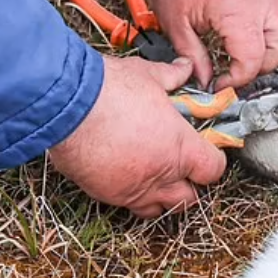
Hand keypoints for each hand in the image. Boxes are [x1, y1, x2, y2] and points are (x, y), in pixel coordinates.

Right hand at [49, 55, 226, 218]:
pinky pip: (126, 205)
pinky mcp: (105, 194)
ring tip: (156, 174)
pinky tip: (126, 173)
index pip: (213, 170)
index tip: (207, 150)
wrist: (63, 104)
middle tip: (183, 165)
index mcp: (180, 149)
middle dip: (190, 184)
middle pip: (189, 198)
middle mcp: (160, 175)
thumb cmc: (108, 90)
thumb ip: (172, 76)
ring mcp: (132, 190)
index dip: (213, 160)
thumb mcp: (148, 76)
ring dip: (163, 196)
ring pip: (159, 209)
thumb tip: (184, 68)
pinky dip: (132, 195)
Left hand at [143, 0, 277, 90]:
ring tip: (245, 55)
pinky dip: (270, 32)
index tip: (220, 84)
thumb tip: (206, 83)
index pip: (253, 60)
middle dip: (262, 66)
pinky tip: (247, 35)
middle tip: (236, 70)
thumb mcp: (176, 24)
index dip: (237, 79)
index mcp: (238, 10)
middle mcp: (263, 0)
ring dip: (272, 50)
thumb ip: (194, 58)